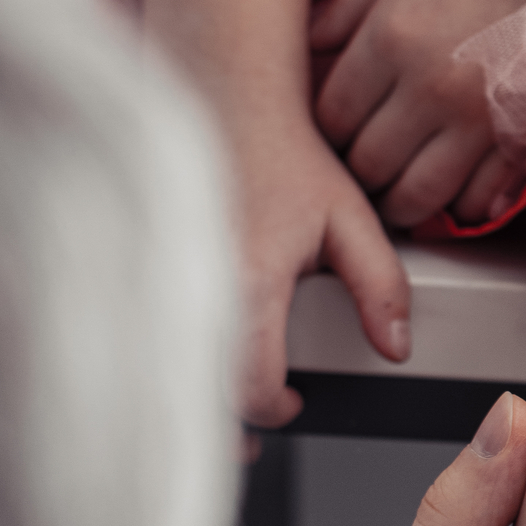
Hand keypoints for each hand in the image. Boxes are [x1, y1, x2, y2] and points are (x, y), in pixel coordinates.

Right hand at [143, 0, 411, 426]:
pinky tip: (175, 364)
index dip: (279, 410)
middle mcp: (192, 285)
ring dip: (186, 398)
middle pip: (199, 394)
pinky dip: (155, 360)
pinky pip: (134, 335)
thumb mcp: (348, 218)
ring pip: (160, 372)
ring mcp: (153, 276)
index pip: (254, 388)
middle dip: (224, 426)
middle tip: (250, 436)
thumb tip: (397, 348)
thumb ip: (380, 286)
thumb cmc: (279, 150)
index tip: (295, 401)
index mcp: (248, 282)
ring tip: (214, 411)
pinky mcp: (127, 267)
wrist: (219, 89)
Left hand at [312, 0, 525, 228]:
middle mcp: (428, 85)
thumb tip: (309, 49)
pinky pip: (476, 201)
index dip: (327, 133)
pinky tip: (453, 191)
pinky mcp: (522, 136)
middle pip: (368, 164)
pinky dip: (458, 206)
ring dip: (402, 203)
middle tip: (366, 167)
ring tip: (400, 193)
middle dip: (360, 172)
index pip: (331, 117)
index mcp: (390, 36)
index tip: (339, 133)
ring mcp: (478, 118)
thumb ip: (351, 7)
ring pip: (417, 196)